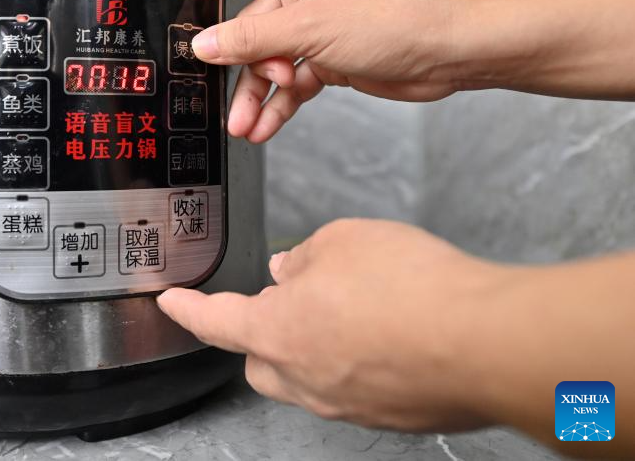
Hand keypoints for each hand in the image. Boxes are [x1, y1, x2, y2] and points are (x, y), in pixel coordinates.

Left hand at [157, 219, 509, 430]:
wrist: (485, 343)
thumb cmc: (412, 290)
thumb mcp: (343, 241)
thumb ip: (306, 257)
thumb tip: (292, 271)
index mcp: (276, 331)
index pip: (214, 321)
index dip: (188, 309)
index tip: (170, 303)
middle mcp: (304, 378)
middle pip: (258, 361)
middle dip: (260, 333)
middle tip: (286, 300)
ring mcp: (346, 404)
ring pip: (307, 377)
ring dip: (313, 345)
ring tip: (352, 308)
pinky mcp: (388, 415)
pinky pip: (354, 387)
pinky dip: (357, 361)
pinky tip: (388, 332)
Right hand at [196, 0, 473, 142]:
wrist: (449, 53)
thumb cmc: (397, 17)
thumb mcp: (310, 27)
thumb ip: (251, 40)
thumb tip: (206, 44)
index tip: (213, 1)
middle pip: (251, 18)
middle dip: (243, 60)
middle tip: (233, 92)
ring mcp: (318, 21)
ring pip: (269, 56)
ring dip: (257, 91)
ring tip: (245, 124)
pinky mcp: (329, 54)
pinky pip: (292, 78)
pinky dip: (279, 102)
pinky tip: (265, 125)